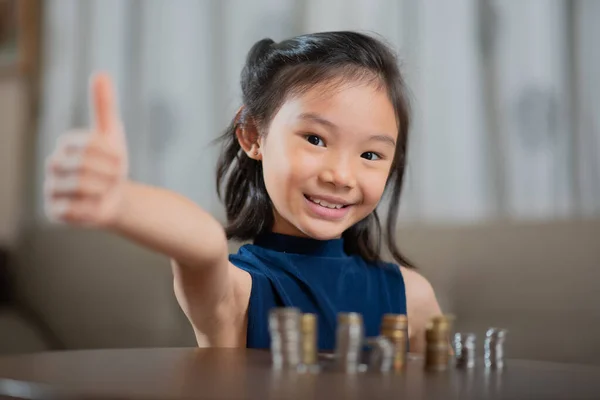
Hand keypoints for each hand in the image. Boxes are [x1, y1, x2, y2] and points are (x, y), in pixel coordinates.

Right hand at [45, 72, 128, 227]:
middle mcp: (53, 165)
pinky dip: (94, 207)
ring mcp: (51, 189)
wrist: (116, 197)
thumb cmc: (112, 165)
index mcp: (66, 143)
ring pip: (79, 187)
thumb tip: (100, 73)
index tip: (119, 160)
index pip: (88, 143)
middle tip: (115, 178)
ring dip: (103, 189)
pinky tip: (97, 205)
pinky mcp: (54, 212)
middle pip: (82, 166)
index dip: (111, 154)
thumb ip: (104, 106)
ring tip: (107, 190)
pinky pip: (77, 210)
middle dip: (109, 173)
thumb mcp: (112, 134)